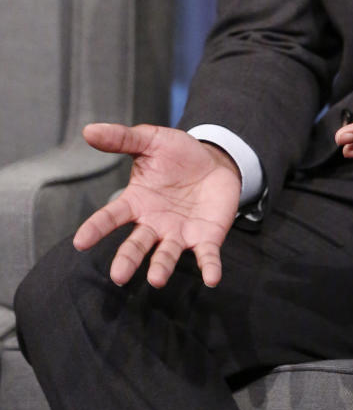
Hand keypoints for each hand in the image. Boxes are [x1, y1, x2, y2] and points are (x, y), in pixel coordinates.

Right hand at [73, 123, 241, 289]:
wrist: (215, 161)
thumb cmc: (178, 155)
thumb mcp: (151, 140)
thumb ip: (122, 138)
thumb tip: (89, 130)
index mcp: (136, 202)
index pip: (111, 217)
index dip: (96, 228)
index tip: (80, 242)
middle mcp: (154, 224)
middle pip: (137, 244)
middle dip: (128, 259)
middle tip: (118, 276)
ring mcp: (179, 234)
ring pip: (167, 255)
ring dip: (162, 267)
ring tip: (156, 279)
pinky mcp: (205, 239)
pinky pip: (206, 256)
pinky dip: (209, 268)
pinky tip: (212, 278)